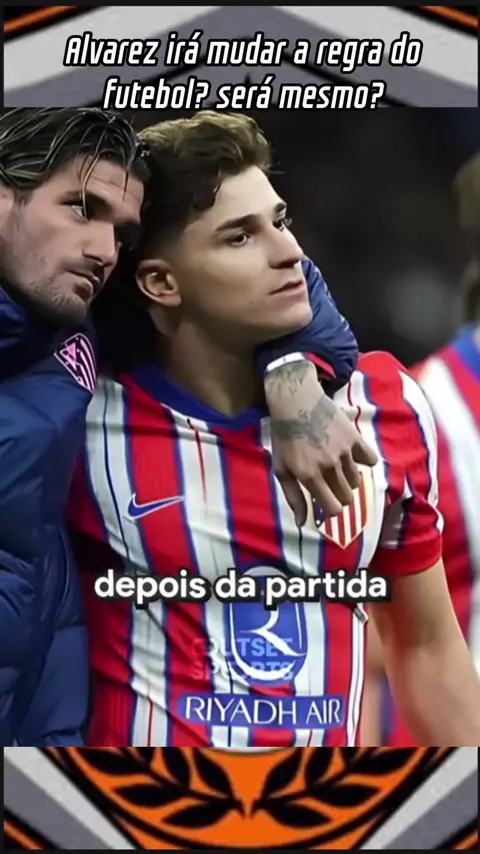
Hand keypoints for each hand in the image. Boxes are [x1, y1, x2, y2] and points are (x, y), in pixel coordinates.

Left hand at [264, 360, 377, 525]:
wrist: (297, 402)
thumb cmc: (285, 438)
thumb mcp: (281, 468)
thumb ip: (293, 497)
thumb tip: (302, 523)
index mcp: (309, 476)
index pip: (333, 508)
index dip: (331, 509)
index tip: (327, 502)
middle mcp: (329, 466)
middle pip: (347, 497)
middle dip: (339, 495)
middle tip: (331, 484)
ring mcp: (344, 452)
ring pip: (356, 480)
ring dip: (348, 479)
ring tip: (336, 466)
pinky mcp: (355, 438)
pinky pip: (370, 459)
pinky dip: (364, 461)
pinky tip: (353, 456)